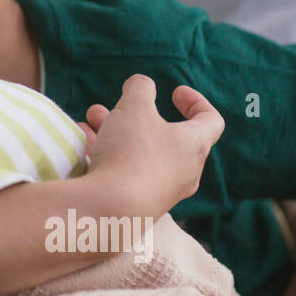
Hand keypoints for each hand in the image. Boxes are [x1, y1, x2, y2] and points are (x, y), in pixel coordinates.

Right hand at [79, 75, 224, 216]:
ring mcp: (162, 192)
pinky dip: (109, 155)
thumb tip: (142, 85)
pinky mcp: (139, 206)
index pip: (211, 120)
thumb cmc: (131, 153)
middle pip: (168, 137)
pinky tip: (84, 145)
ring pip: (142, 154)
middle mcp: (184, 172)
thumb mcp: (134, 107)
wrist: (111, 209)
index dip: (196, 102)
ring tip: (92, 119)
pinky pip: (126, 173)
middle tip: (120, 106)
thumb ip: (140, 89)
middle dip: (139, 117)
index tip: (175, 93)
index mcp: (194, 145)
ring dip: (117, 133)